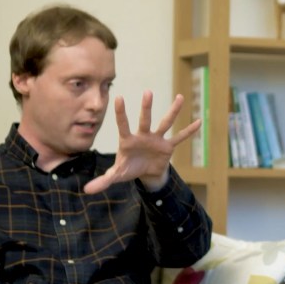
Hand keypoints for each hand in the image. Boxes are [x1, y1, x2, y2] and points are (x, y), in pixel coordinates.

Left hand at [84, 91, 200, 194]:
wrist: (146, 173)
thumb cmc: (129, 168)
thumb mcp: (116, 175)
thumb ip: (103, 180)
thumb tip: (86, 191)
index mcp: (128, 140)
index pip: (123, 124)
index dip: (121, 113)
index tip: (119, 97)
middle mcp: (143, 136)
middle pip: (144, 120)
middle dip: (146, 107)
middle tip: (148, 92)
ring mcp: (156, 139)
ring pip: (165, 123)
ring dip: (173, 111)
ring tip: (180, 97)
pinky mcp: (168, 146)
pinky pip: (179, 138)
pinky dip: (189, 132)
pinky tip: (198, 122)